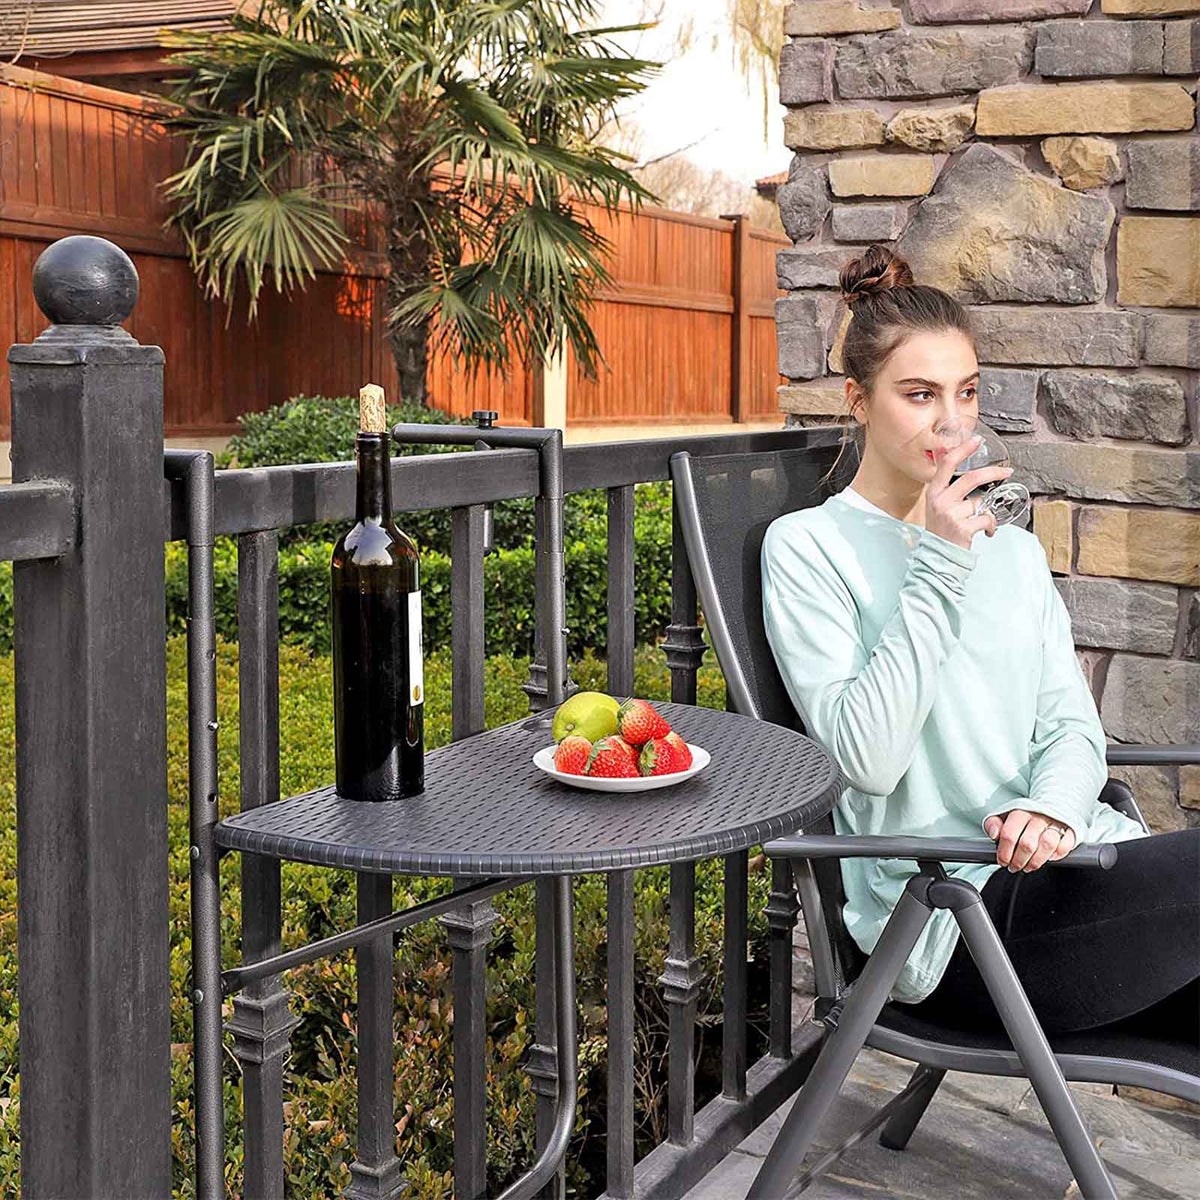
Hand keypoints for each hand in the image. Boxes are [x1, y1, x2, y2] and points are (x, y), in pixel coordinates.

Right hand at [925, 435, 1014, 549]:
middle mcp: (940, 501)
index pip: (946, 464)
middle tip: (1007, 471)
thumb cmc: (941, 531)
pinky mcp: (962, 528)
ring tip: (981, 522)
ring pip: (981, 502)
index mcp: (933, 492)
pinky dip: (991, 526)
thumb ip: (947, 487)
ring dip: (986, 512)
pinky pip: (987, 519)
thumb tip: (961, 466)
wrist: (937, 557)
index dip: (962, 450)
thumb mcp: (937, 506)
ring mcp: (951, 514)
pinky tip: (986, 531)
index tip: (976, 440)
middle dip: (993, 473)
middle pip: (971, 478)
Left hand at [984, 809, 1076, 871]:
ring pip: (1047, 845)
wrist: (1048, 806)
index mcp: (1021, 812)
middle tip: (1014, 867)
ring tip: (1028, 866)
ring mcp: (1056, 823)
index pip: (1009, 835)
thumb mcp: (1003, 816)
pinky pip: (1065, 846)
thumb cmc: (1024, 816)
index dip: (1004, 852)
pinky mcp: (1070, 830)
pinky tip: (1048, 859)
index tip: (1002, 861)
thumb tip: (993, 833)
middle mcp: (1039, 817)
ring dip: (1036, 861)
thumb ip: (993, 823)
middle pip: (1027, 844)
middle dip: (1018, 860)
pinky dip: (1057, 855)